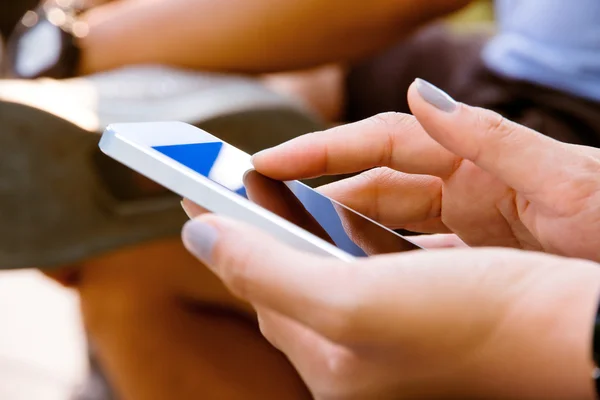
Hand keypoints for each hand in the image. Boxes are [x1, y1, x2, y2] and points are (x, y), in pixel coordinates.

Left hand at [181, 215, 599, 398]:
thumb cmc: (474, 322)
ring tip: (271, 203)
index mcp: (331, 367)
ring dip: (296, 241)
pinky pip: (360, 280)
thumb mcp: (353, 302)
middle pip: (285, 290)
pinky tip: (342, 226)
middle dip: (255, 240)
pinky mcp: (419, 325)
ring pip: (322, 283)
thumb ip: (266, 272)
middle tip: (225, 195)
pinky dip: (343, 248)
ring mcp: (388, 347)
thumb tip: (198, 238)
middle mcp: (354, 364)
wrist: (573, 334)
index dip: (223, 239)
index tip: (193, 195)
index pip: (255, 291)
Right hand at [252, 79, 599, 261]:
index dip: (323, 150)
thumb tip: (420, 93)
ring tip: (304, 246)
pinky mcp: (477, 259)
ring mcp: (469, 225)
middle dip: (322, 193)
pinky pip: (416, 260)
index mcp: (479, 160)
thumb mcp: (566, 179)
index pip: (383, 143)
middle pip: (375, 186)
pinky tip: (361, 280)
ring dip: (346, 232)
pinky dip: (386, 267)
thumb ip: (491, 137)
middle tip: (271, 210)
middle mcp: (467, 187)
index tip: (270, 161)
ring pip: (388, 226)